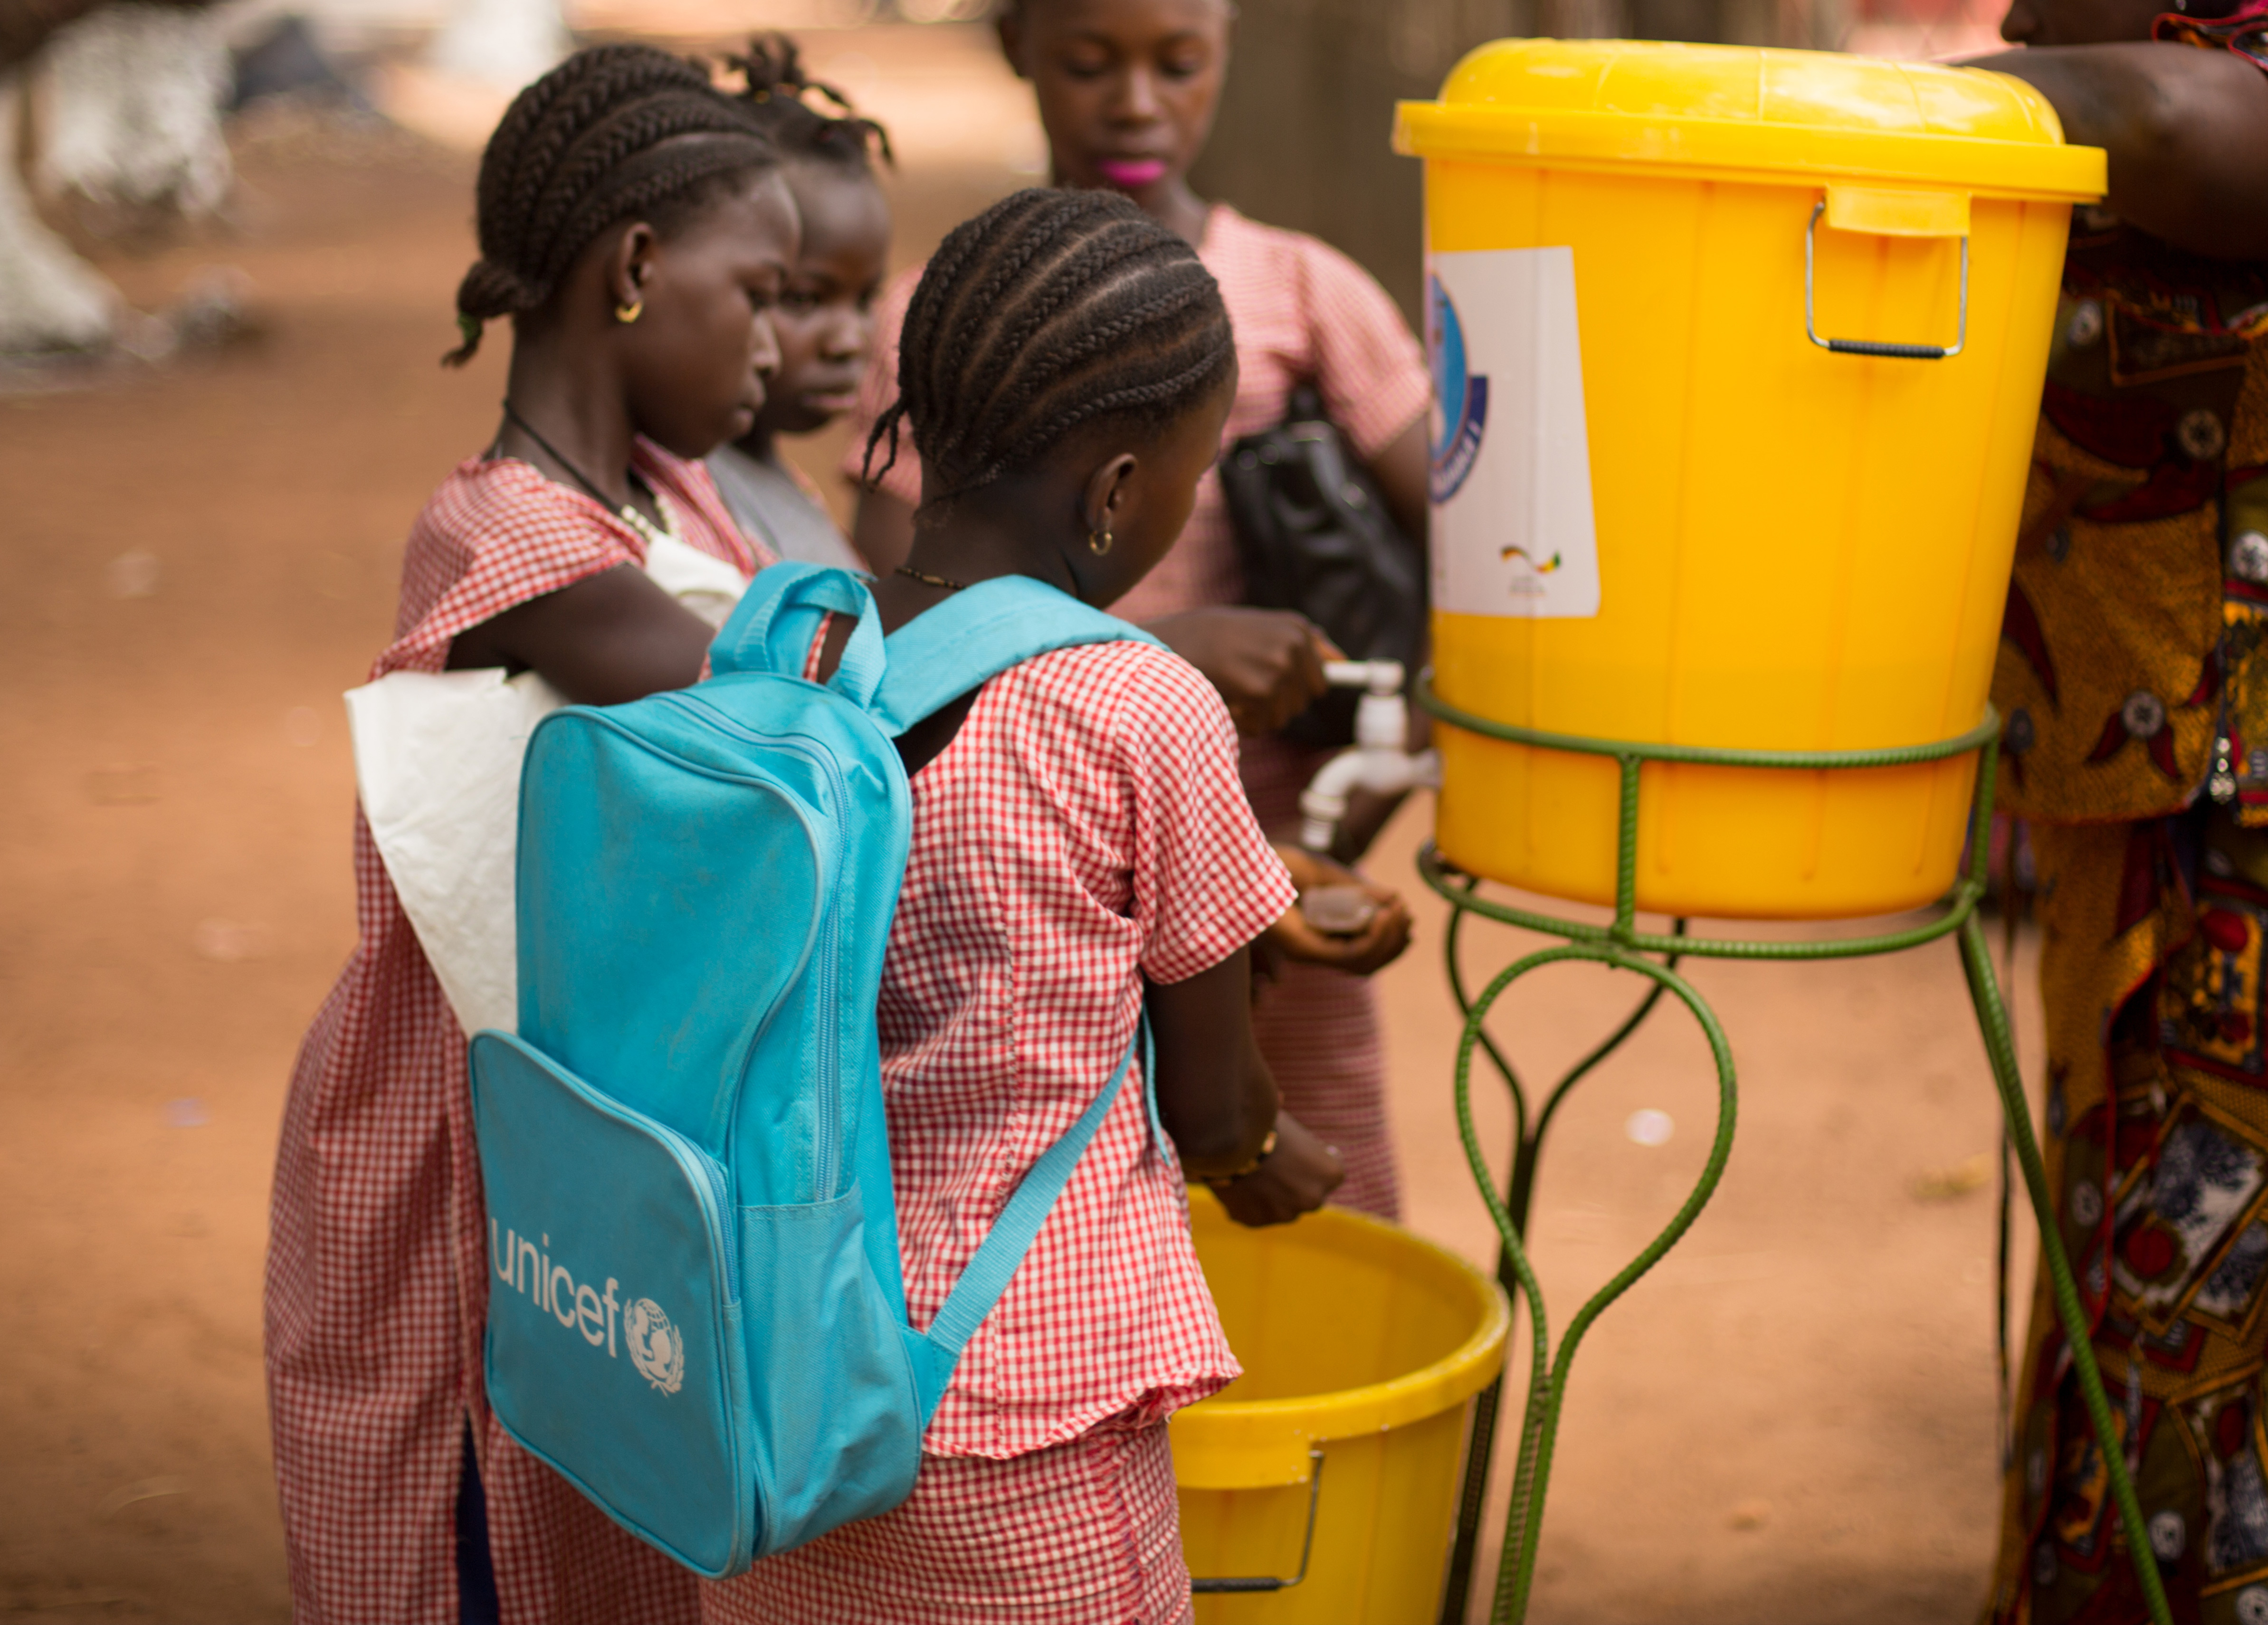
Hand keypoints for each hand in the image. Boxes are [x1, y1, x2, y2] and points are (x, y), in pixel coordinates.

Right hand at [1145, 608, 1337, 735]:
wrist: (1171, 641)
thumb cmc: (1211, 637)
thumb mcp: (1260, 628)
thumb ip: (1297, 642)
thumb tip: (1341, 661)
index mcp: (1298, 630)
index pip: (1322, 678)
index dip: (1297, 690)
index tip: (1278, 692)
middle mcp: (1295, 646)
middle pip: (1304, 701)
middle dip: (1277, 703)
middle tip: (1245, 689)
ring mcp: (1281, 668)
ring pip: (1284, 716)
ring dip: (1258, 714)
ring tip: (1232, 692)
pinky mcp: (1263, 691)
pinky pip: (1264, 725)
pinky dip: (1244, 723)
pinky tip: (1226, 702)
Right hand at [1212, 1112, 1342, 1226]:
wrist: (1227, 1141)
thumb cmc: (1262, 1123)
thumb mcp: (1287, 1121)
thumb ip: (1291, 1128)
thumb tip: (1280, 1099)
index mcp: (1331, 1174)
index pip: (1332, 1174)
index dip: (1317, 1164)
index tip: (1306, 1157)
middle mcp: (1313, 1200)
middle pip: (1307, 1195)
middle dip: (1296, 1185)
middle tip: (1278, 1168)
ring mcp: (1283, 1215)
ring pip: (1280, 1208)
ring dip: (1272, 1197)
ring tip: (1252, 1174)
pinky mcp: (1255, 1222)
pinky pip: (1255, 1214)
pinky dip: (1248, 1203)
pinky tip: (1237, 1184)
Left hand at [1264, 845, 1412, 976]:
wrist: (1247, 861)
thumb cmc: (1280, 865)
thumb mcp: (1330, 876)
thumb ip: (1360, 889)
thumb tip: (1394, 898)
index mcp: (1323, 934)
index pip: (1365, 952)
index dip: (1391, 938)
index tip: (1403, 911)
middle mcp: (1317, 949)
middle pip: (1369, 963)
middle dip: (1395, 940)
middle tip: (1405, 914)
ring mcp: (1310, 952)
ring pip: (1362, 963)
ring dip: (1388, 940)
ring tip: (1396, 913)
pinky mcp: (1304, 950)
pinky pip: (1347, 956)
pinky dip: (1372, 940)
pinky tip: (1382, 917)